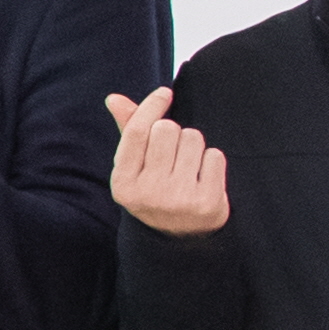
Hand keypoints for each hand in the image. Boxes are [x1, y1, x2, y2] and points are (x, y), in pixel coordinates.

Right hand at [104, 89, 230, 233]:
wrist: (182, 236)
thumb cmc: (156, 189)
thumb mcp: (136, 168)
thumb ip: (129, 131)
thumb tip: (114, 98)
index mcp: (124, 184)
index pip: (137, 132)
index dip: (151, 107)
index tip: (165, 93)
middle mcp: (148, 193)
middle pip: (166, 129)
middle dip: (173, 133)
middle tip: (173, 154)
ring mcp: (178, 199)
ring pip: (193, 138)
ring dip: (193, 146)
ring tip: (187, 166)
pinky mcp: (206, 202)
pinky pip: (214, 156)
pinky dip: (211, 160)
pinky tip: (202, 177)